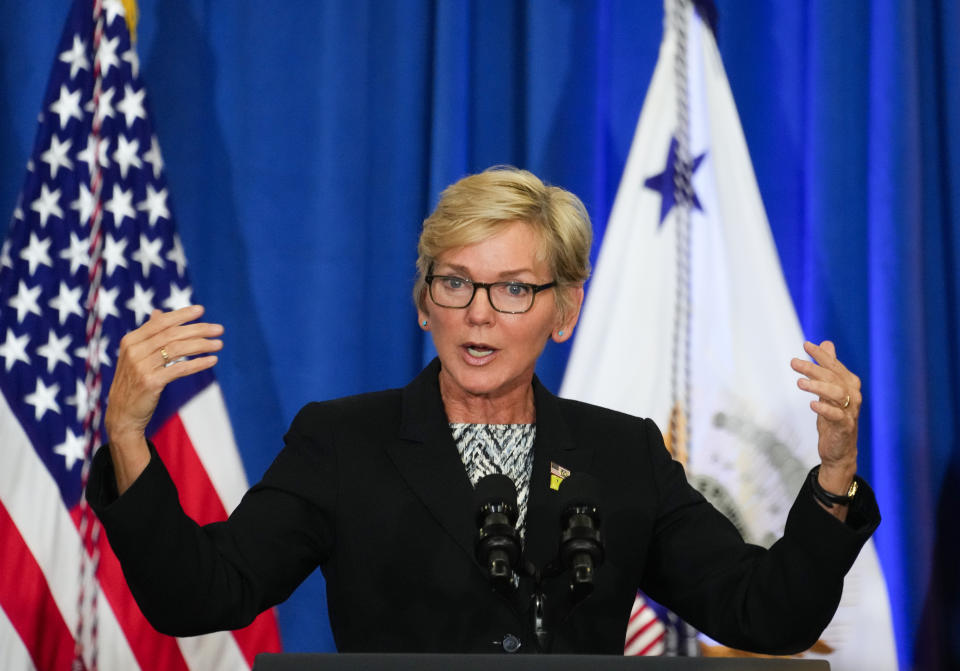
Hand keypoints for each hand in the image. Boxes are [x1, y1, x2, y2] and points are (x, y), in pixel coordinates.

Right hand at [105, 305, 222, 491]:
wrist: (122, 415)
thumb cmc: (133, 382)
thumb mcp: (136, 356)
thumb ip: (148, 334)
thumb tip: (159, 312)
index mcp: (131, 341)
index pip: (160, 322)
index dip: (182, 315)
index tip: (201, 310)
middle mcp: (134, 351)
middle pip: (172, 334)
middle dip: (198, 329)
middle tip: (219, 329)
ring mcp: (141, 367)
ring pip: (178, 349)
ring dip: (202, 345)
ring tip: (219, 344)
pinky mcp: (150, 383)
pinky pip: (179, 369)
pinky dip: (198, 364)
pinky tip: (212, 360)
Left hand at [790, 340, 860, 492]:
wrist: (839, 449)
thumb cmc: (832, 417)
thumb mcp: (828, 391)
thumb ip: (828, 368)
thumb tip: (826, 343)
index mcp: (849, 384)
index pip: (834, 365)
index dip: (821, 355)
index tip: (806, 345)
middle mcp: (853, 395)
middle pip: (833, 377)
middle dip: (813, 368)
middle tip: (794, 363)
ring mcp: (850, 411)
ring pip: (837, 393)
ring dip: (818, 386)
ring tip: (800, 383)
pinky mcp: (845, 427)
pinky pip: (837, 415)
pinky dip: (825, 409)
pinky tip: (812, 404)